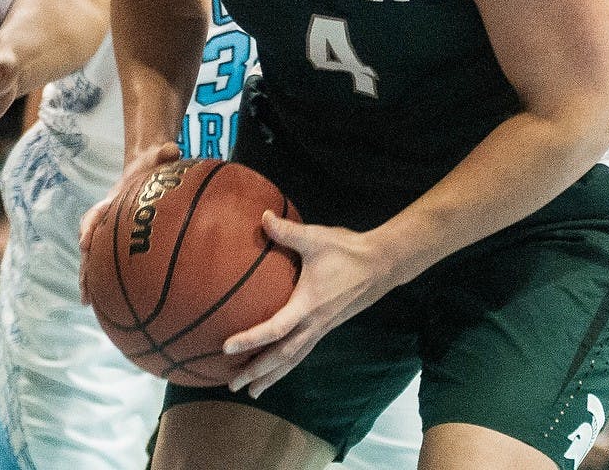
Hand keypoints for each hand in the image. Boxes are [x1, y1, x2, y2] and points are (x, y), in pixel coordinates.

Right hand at [79, 141, 180, 304]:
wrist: (143, 168)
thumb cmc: (150, 166)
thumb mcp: (156, 157)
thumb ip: (163, 153)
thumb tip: (173, 149)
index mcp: (112, 200)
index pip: (96, 214)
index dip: (90, 227)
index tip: (85, 242)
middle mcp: (105, 217)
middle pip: (89, 242)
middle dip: (85, 263)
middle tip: (84, 285)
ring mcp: (109, 231)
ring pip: (94, 257)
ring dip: (89, 278)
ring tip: (87, 302)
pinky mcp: (118, 242)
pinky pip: (110, 263)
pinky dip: (107, 281)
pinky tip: (109, 303)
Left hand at [224, 212, 389, 397]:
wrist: (381, 264)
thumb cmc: (346, 251)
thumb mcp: (315, 238)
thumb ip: (287, 231)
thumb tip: (263, 216)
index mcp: (308, 305)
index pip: (275, 329)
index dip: (250, 339)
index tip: (226, 347)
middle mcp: (314, 323)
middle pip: (282, 356)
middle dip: (257, 372)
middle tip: (233, 385)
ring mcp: (322, 328)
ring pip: (293, 359)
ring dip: (272, 375)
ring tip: (252, 391)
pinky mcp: (327, 326)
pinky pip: (303, 352)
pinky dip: (287, 365)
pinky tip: (279, 368)